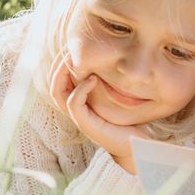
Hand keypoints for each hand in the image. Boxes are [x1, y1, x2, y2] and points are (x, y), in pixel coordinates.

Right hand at [50, 53, 149, 173]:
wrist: (139, 146)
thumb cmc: (132, 121)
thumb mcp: (122, 97)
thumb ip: (114, 82)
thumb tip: (120, 59)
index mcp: (82, 103)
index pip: (61, 81)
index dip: (62, 64)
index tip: (72, 47)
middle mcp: (77, 110)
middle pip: (54, 85)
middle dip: (58, 65)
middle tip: (68, 49)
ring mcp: (80, 118)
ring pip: (57, 93)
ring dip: (62, 73)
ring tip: (73, 59)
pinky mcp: (87, 124)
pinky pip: (73, 103)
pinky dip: (80, 89)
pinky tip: (93, 79)